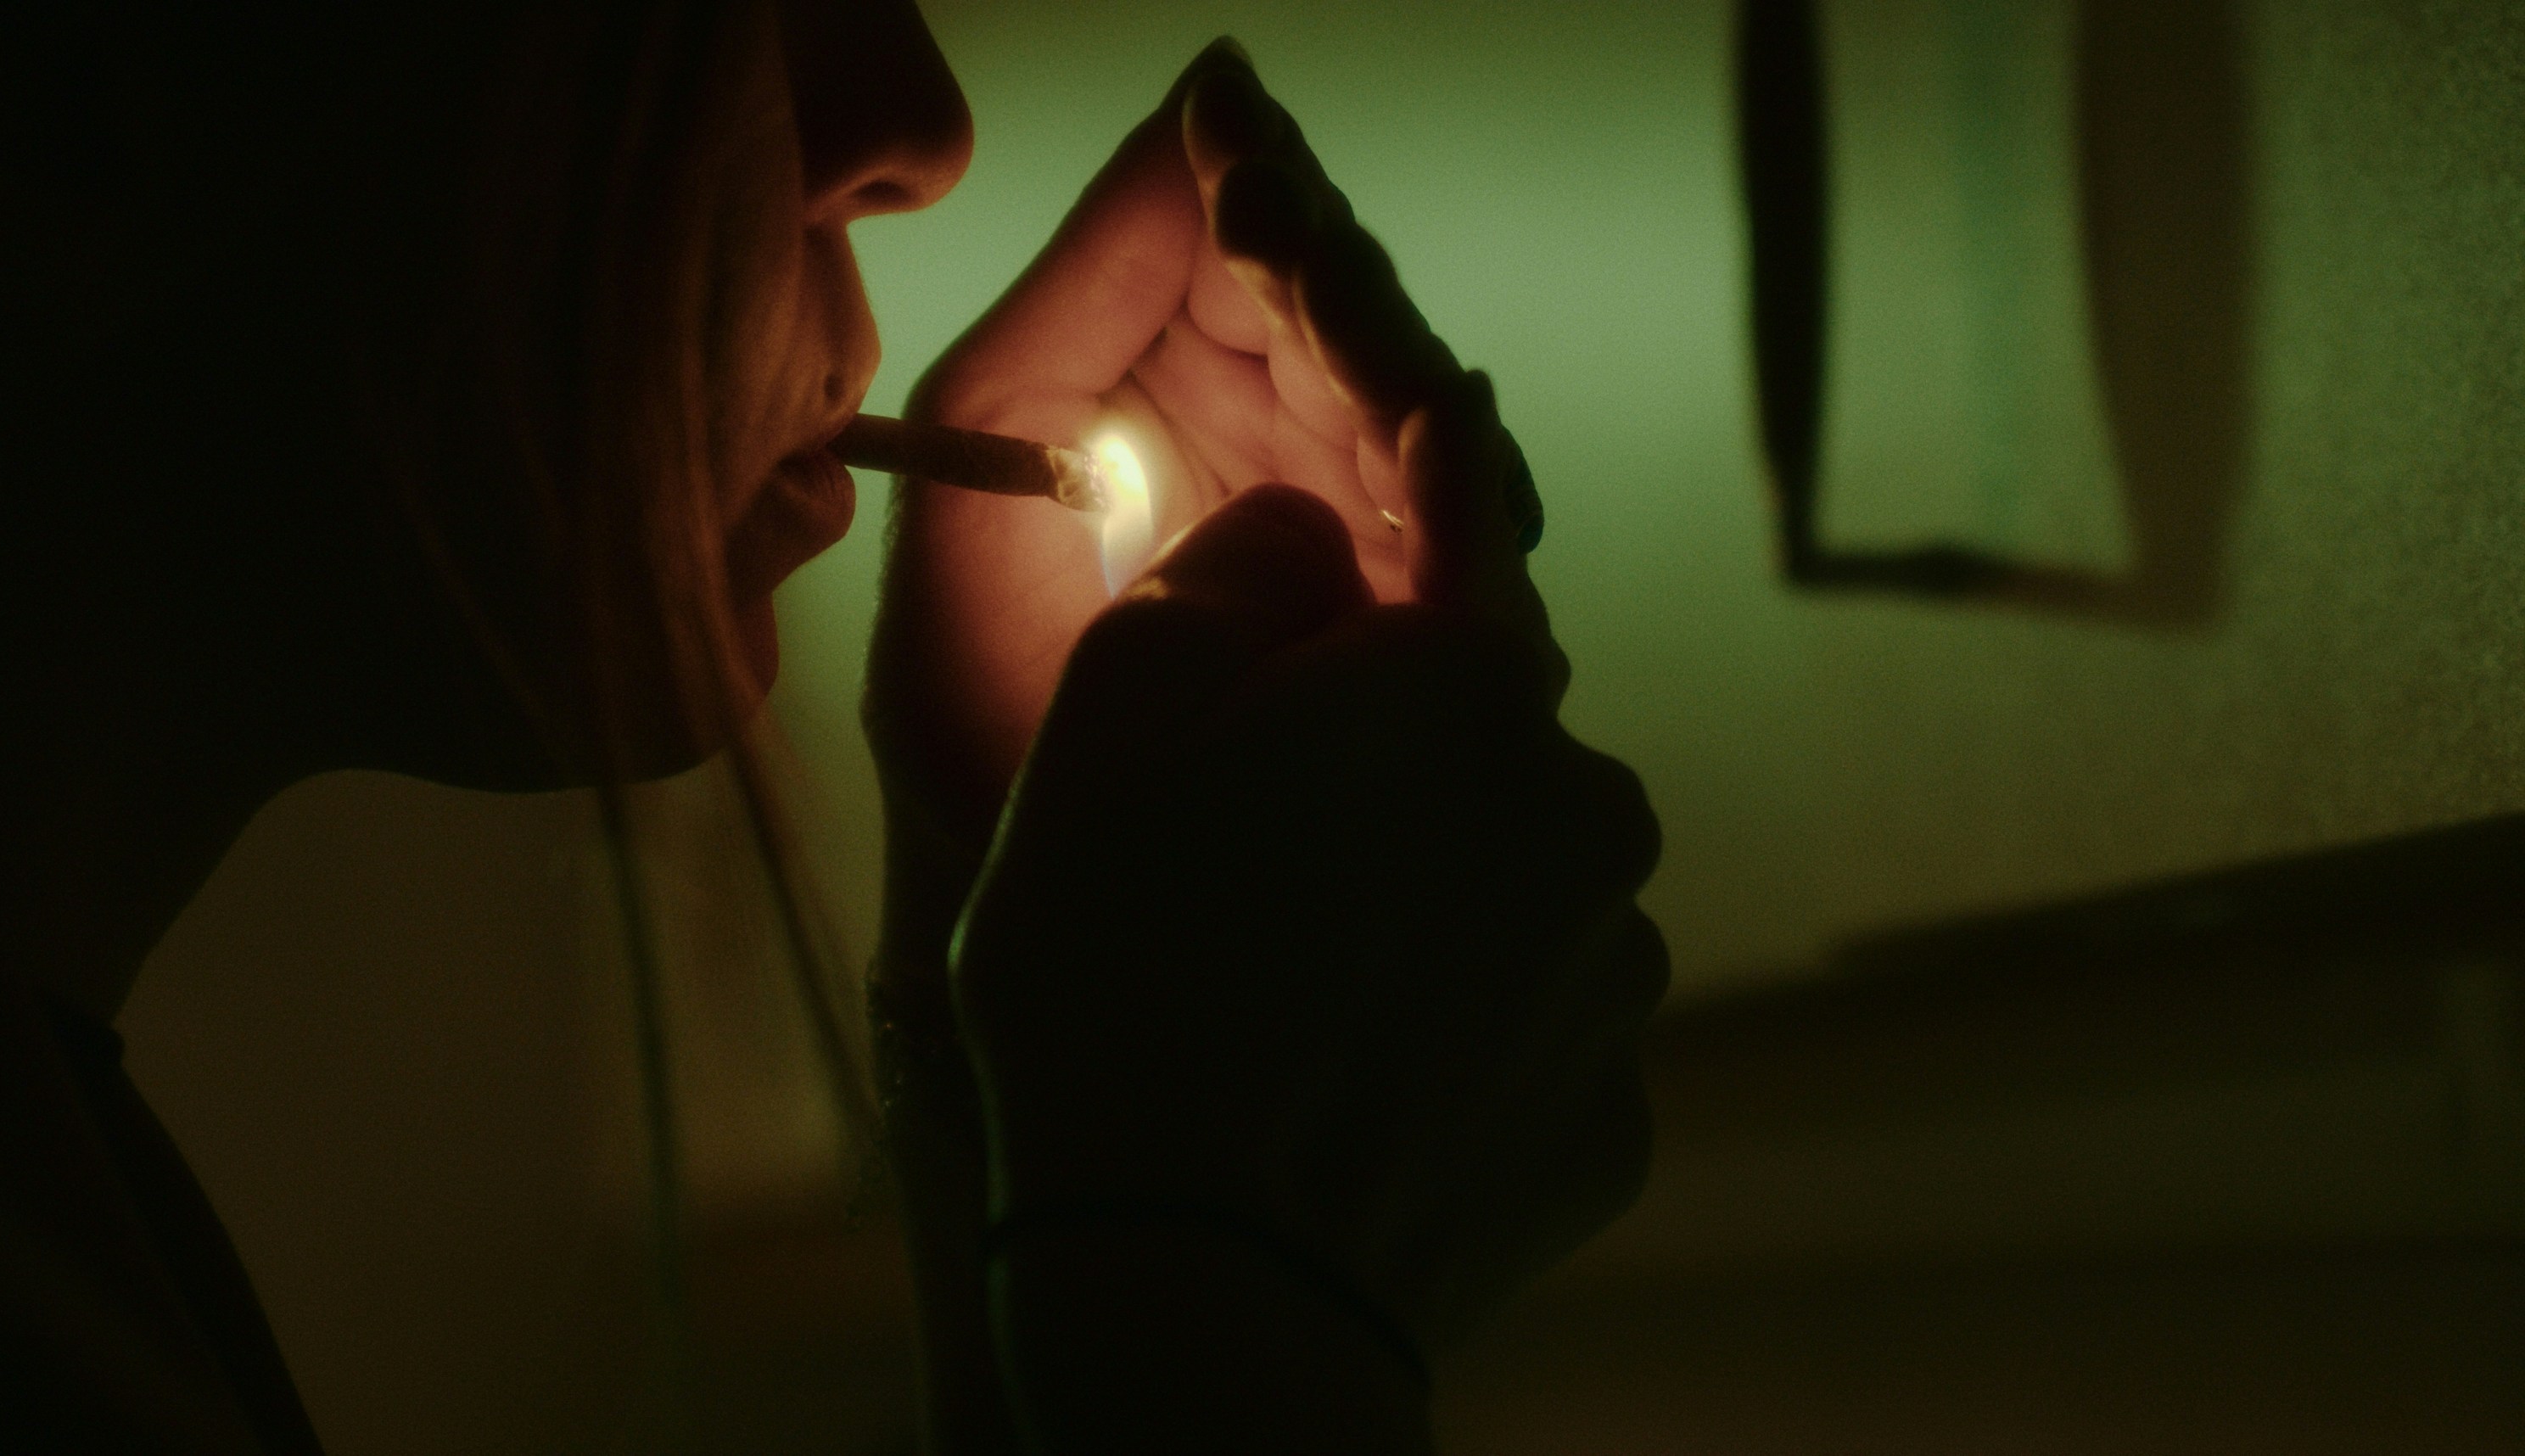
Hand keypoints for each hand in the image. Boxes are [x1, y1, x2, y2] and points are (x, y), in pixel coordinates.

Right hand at [862, 36, 1657, 1386]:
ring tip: (1271, 998)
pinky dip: (1443, 1041)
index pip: (1457, 525)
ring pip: (1506, 884)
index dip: (1403, 493)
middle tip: (1233, 852)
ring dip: (1417, 904)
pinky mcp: (1615, 1123)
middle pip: (1476, 729)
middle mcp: (1587, 812)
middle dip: (1379, 758)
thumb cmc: (1122, 988)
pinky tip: (1331, 1091)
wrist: (1194, 1298)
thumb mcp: (1105, 719)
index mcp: (1470, 685)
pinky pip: (1520, 1034)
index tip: (1387, 472)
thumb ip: (1223, 577)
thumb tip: (1310, 542)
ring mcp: (1616, 981)